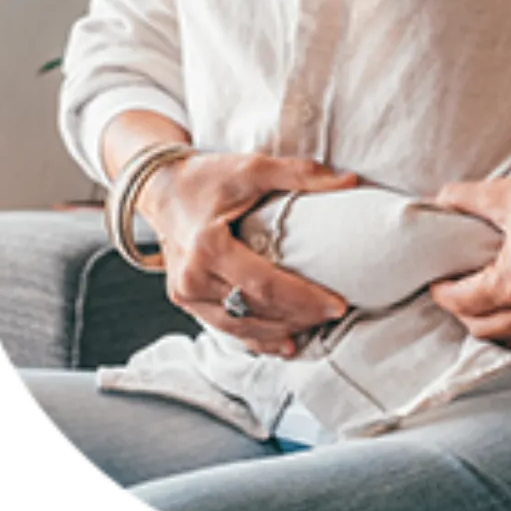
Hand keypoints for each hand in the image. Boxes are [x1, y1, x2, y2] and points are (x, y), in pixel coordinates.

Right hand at [139, 152, 357, 356]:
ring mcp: (185, 293)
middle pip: (255, 310)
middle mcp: (192, 278)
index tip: (338, 305)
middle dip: (299, 317)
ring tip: (316, 325)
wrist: (162, 188)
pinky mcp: (185, 299)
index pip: (265, 285)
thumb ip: (298, 174)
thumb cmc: (205, 177)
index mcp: (207, 248)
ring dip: (281, 330)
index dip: (304, 299)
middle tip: (335, 314)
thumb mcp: (251, 168)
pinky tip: (286, 342)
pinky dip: (257, 338)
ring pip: (241, 326)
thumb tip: (348, 181)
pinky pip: (226, 327)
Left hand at [428, 159, 510, 345]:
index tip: (436, 281)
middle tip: (455, 289)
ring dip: (493, 321)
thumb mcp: (505, 193)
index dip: (442, 293)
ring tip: (483, 297)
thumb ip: (464, 198)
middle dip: (462, 313)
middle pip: (484, 330)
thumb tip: (440, 201)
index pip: (463, 303)